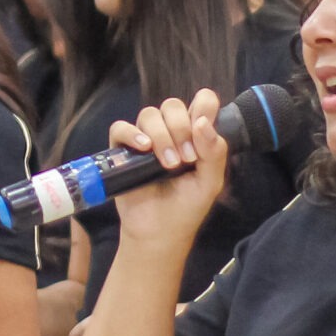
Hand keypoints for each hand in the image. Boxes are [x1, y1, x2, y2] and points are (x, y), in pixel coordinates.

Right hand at [104, 91, 232, 250]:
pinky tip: (143, 148)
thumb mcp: (210, 183)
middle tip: (186, 159)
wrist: (159, 233)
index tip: (203, 128)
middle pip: (173, 105)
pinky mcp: (122, 150)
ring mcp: (145, 139)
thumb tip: (203, 123)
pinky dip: (132, 134)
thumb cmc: (186, 207)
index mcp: (195, 135)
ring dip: (162, 136)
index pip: (202, 102)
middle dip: (181, 128)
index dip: (204, 107)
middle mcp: (170, 132)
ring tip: (168, 165)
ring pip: (149, 114)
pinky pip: (120, 127)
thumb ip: (214, 152)